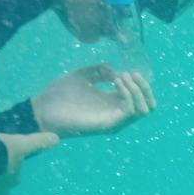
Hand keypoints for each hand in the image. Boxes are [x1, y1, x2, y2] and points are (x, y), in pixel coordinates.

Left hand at [31, 63, 156, 137]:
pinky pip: (130, 112)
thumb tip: (117, 71)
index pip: (140, 96)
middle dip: (144, 86)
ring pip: (144, 109)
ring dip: (137, 90)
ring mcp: (115, 120)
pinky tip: (116, 83)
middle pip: (149, 105)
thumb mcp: (83, 75)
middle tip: (130, 74)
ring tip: (122, 78)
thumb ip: (100, 71)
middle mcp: (117, 112)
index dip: (140, 81)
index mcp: (113, 102)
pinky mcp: (109, 125)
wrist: (44, 109)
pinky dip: (128, 94)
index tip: (126, 69)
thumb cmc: (60, 94)